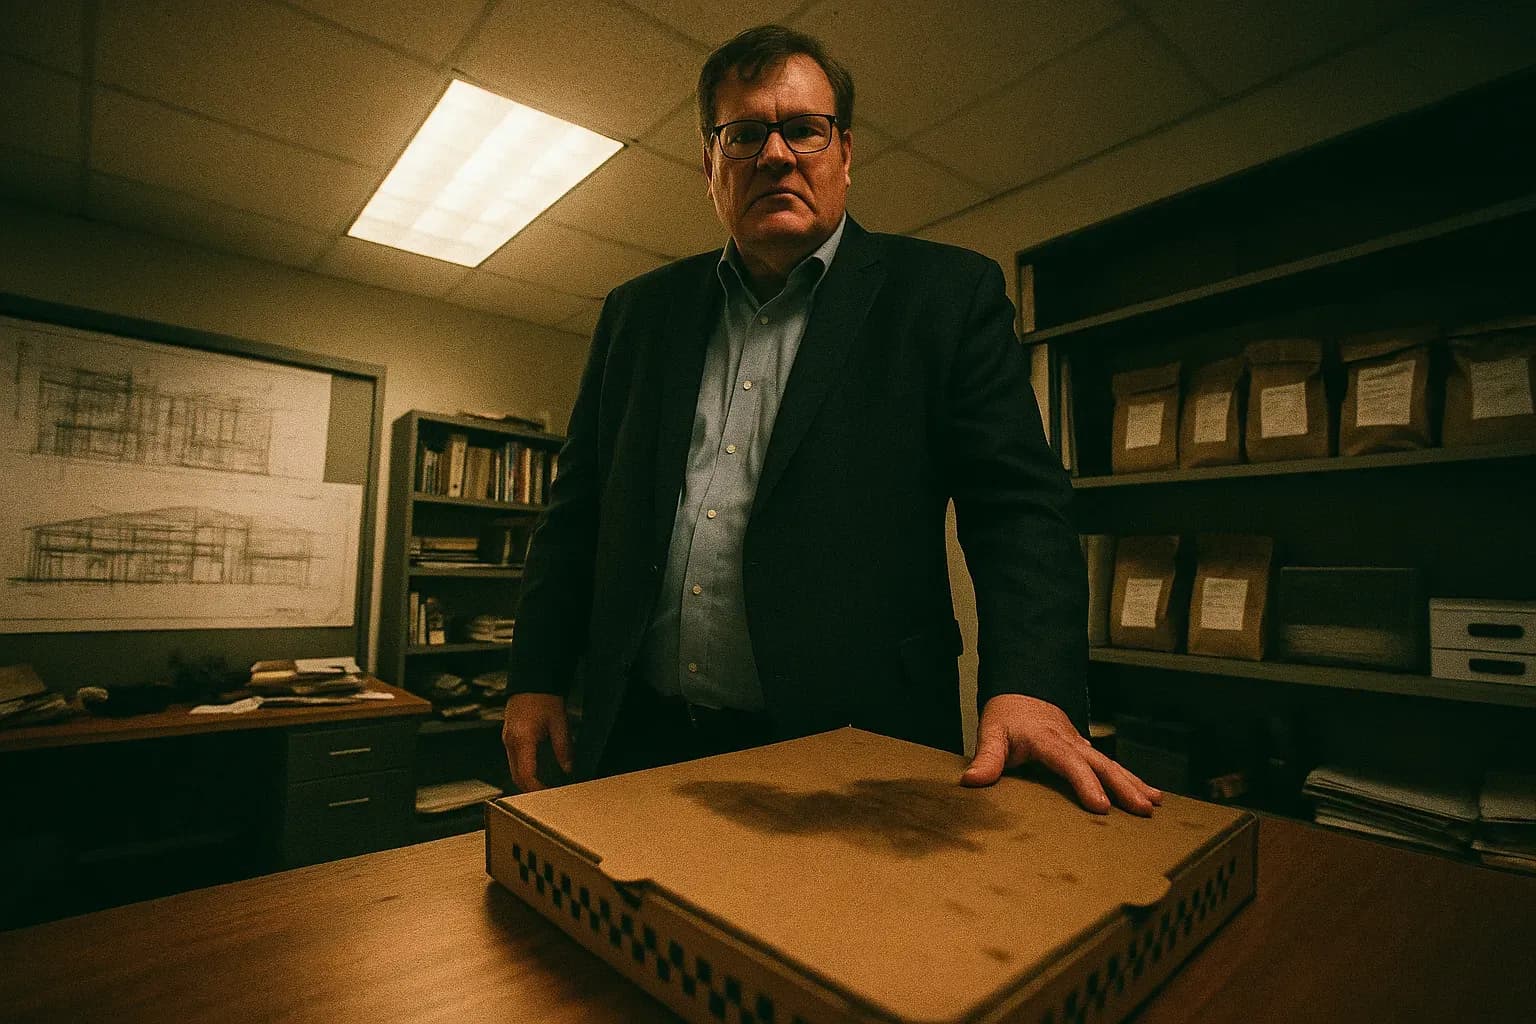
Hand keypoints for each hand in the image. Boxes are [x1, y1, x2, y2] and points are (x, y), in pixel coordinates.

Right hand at [502, 692, 572, 792]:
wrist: (532, 680)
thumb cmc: (545, 698)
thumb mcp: (560, 723)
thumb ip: (564, 748)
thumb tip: (568, 769)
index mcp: (522, 739)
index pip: (526, 774)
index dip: (537, 789)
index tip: (550, 795)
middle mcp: (510, 742)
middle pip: (516, 776)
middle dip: (531, 789)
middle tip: (549, 796)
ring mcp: (507, 740)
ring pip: (513, 770)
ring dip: (527, 781)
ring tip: (546, 787)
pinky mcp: (509, 737)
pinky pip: (514, 760)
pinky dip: (525, 770)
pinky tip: (539, 773)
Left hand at [960, 694, 1161, 815]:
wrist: (1020, 691)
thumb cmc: (1006, 716)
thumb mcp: (991, 733)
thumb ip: (986, 757)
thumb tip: (972, 781)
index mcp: (1048, 739)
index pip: (1069, 762)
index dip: (1085, 783)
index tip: (1101, 806)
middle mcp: (1070, 741)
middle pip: (1101, 763)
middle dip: (1123, 786)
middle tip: (1142, 809)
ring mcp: (1081, 744)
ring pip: (1111, 763)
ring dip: (1133, 783)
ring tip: (1154, 803)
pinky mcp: (1085, 750)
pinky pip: (1111, 765)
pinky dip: (1131, 778)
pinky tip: (1150, 793)